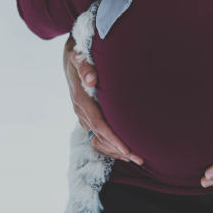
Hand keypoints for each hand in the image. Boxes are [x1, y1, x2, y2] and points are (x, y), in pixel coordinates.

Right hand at [63, 36, 143, 164]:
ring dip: (116, 151)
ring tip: (137, 159)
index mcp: (81, 99)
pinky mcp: (87, 116)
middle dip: (119, 149)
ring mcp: (82, 115)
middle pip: (100, 136)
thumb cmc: (80, 53)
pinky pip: (97, 136)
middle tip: (140, 159)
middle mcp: (80, 110)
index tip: (127, 149)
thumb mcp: (79, 55)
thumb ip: (85, 67)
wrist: (72, 54)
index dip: (112, 138)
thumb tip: (91, 79)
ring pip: (99, 139)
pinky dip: (111, 145)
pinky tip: (125, 151)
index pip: (98, 124)